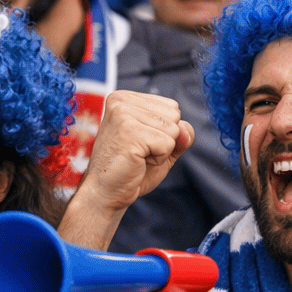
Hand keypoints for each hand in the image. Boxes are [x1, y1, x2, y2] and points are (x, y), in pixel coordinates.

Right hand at [78, 90, 193, 216]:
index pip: (172, 107)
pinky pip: (168, 144)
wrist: (106, 193)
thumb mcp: (163, 147)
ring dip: (162, 150)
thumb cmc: (132, 169)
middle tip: (139, 151)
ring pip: (174, 130)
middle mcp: (121, 101)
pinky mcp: (129, 132)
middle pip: (175, 116)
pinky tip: (138, 162)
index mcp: (125, 99)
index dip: (165, 131)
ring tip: (138, 156)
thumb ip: (181, 134)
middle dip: (165, 139)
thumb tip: (186, 128)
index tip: (141, 142)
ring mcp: (123, 115)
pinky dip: (159, 158)